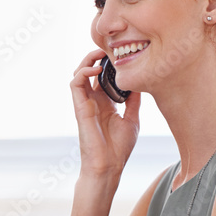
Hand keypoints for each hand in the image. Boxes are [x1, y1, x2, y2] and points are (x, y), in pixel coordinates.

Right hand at [70, 49, 140, 177]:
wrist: (109, 166)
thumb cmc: (118, 148)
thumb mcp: (132, 119)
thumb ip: (133, 101)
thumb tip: (140, 84)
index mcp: (105, 103)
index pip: (103, 77)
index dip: (108, 64)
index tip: (121, 55)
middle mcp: (93, 101)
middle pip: (89, 71)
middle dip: (96, 57)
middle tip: (109, 49)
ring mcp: (85, 103)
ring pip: (78, 73)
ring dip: (87, 60)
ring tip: (100, 54)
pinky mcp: (79, 108)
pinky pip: (75, 84)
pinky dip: (82, 72)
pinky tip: (95, 69)